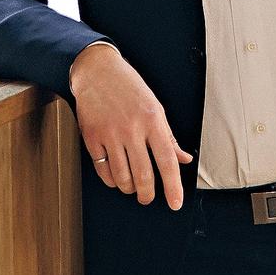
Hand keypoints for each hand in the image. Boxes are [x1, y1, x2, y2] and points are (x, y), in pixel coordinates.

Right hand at [69, 43, 193, 209]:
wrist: (97, 70)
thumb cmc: (129, 87)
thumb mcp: (155, 107)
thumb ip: (168, 137)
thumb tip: (183, 159)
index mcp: (152, 119)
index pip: (167, 160)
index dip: (173, 186)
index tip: (175, 203)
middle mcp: (132, 128)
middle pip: (144, 175)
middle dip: (148, 194)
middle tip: (148, 197)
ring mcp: (110, 134)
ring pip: (123, 178)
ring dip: (130, 188)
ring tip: (133, 185)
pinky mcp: (92, 137)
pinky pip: (104, 171)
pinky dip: (112, 181)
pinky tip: (117, 176)